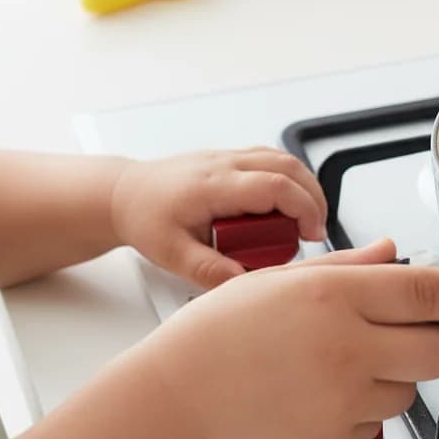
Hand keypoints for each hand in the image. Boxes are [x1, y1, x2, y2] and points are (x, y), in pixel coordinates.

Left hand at [109, 148, 326, 288]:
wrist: (124, 194)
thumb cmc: (145, 218)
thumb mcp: (171, 254)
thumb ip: (208, 270)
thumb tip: (243, 281)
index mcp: (214, 185)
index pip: (275, 186)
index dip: (304, 208)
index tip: (310, 234)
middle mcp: (224, 164)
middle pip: (288, 166)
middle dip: (313, 198)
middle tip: (314, 230)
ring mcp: (227, 157)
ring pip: (282, 157)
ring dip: (304, 186)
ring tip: (305, 220)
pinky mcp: (229, 158)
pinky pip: (270, 159)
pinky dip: (289, 178)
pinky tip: (286, 204)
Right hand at [137, 239, 438, 438]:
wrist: (180, 394)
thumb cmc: (223, 330)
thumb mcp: (283, 279)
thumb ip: (349, 268)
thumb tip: (395, 254)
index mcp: (334, 298)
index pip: (426, 294)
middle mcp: (346, 349)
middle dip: (438, 341)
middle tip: (411, 333)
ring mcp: (342, 401)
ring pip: (409, 390)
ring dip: (392, 375)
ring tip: (337, 365)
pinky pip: (374, 423)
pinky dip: (359, 408)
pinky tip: (316, 393)